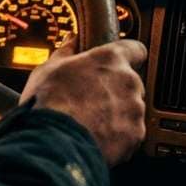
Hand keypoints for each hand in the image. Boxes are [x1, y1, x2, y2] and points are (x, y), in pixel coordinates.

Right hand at [20, 38, 146, 165]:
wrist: (54, 144)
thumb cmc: (50, 103)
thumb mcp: (49, 69)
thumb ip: (66, 51)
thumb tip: (72, 40)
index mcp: (110, 59)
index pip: (135, 49)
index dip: (128, 56)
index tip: (118, 64)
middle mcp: (128, 81)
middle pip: (131, 82)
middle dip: (116, 90)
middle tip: (92, 99)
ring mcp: (134, 109)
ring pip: (131, 109)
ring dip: (117, 113)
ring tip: (91, 122)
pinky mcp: (135, 135)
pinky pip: (131, 133)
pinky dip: (118, 136)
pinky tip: (97, 137)